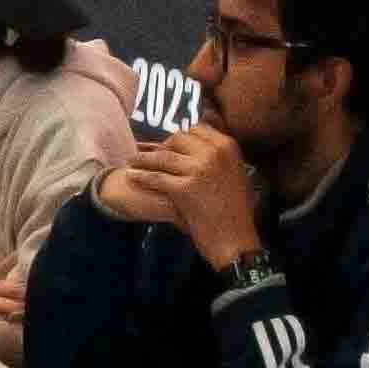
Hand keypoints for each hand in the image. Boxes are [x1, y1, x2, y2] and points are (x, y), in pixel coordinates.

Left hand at [143, 122, 264, 270]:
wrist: (236, 240)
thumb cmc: (237, 210)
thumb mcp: (237, 174)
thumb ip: (220, 155)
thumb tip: (206, 128)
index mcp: (228, 147)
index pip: (197, 129)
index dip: (180, 137)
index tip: (169, 144)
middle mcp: (214, 153)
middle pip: (178, 139)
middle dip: (162, 147)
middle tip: (149, 154)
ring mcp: (199, 170)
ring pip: (163, 157)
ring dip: (144, 159)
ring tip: (131, 161)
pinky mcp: (185, 188)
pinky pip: (156, 178)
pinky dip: (141, 177)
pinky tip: (131, 176)